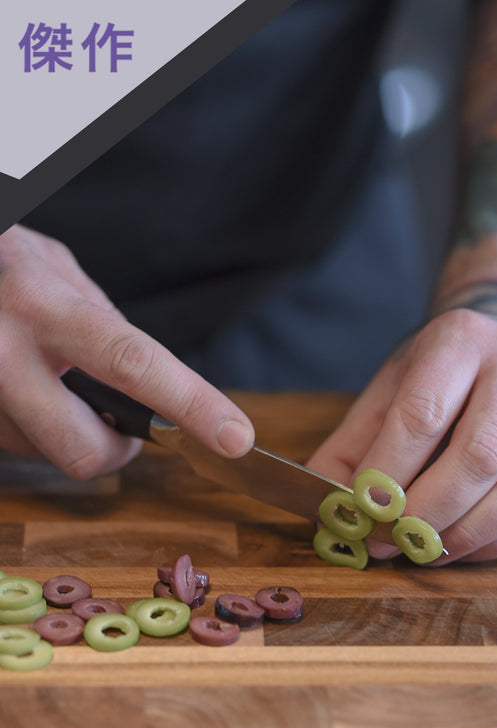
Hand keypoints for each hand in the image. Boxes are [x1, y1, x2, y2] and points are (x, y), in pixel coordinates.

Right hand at [0, 225, 253, 476]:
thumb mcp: (54, 267)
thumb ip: (103, 318)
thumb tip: (149, 375)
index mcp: (41, 306)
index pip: (132, 364)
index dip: (191, 405)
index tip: (235, 436)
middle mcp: (3, 356)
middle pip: (86, 449)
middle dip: (119, 450)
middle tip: (122, 426)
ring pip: (50, 455)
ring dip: (72, 434)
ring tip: (55, 385)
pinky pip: (22, 446)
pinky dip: (39, 430)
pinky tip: (27, 391)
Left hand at [307, 308, 496, 563]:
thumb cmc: (438, 373)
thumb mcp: (387, 389)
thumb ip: (351, 447)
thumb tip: (328, 513)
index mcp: (460, 339)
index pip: (423, 414)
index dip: (389, 473)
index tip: (362, 514)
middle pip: (480, 454)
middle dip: (429, 512)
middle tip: (391, 543)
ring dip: (468, 531)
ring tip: (426, 551)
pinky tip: (463, 546)